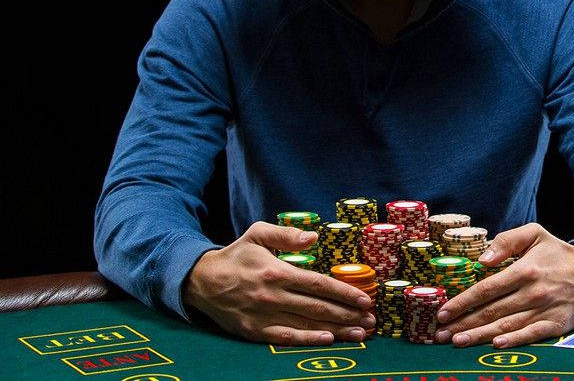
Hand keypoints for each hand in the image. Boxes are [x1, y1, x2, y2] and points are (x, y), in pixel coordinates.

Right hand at [182, 221, 376, 345]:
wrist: (201, 281)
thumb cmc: (236, 255)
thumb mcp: (258, 234)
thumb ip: (286, 234)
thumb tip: (314, 237)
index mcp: (277, 271)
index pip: (319, 284)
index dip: (344, 293)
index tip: (365, 299)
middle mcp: (273, 296)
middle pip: (318, 308)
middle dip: (348, 315)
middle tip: (372, 320)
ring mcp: (264, 316)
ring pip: (307, 325)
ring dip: (337, 331)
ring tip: (361, 333)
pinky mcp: (254, 331)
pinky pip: (286, 338)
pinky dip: (308, 341)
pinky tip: (328, 341)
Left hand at [433, 222, 573, 347]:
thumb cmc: (558, 253)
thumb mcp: (535, 234)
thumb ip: (507, 240)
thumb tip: (483, 260)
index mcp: (525, 269)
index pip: (486, 288)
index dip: (463, 301)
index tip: (443, 311)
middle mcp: (533, 292)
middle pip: (492, 311)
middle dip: (463, 323)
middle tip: (439, 334)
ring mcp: (545, 310)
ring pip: (506, 326)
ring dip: (479, 336)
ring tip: (456, 341)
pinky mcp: (557, 325)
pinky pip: (531, 336)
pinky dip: (513, 342)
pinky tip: (495, 346)